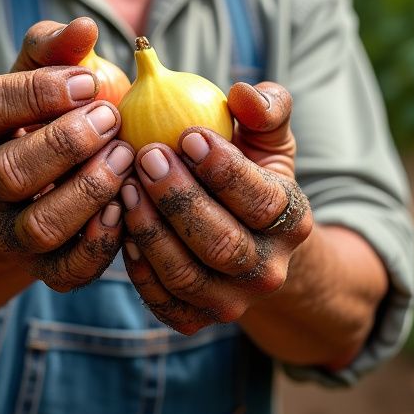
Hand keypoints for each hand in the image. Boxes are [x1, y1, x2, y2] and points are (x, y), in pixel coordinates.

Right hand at [0, 16, 133, 290]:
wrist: (28, 194)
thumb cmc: (43, 118)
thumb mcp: (41, 75)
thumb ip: (57, 48)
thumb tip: (85, 26)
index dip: (39, 92)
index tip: (89, 81)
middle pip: (11, 171)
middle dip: (67, 143)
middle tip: (113, 119)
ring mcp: (7, 231)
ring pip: (38, 226)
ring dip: (89, 191)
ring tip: (126, 158)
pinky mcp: (41, 269)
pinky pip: (67, 269)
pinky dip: (100, 242)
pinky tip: (127, 206)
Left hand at [121, 82, 310, 333]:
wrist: (250, 242)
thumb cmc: (252, 174)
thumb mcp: (267, 139)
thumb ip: (265, 110)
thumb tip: (244, 93)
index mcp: (292, 221)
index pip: (262, 200)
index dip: (223, 170)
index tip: (187, 135)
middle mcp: (268, 270)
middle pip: (222, 243)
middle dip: (180, 199)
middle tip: (146, 156)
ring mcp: (232, 302)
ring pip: (187, 276)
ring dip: (152, 230)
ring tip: (126, 186)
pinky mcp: (196, 320)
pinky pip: (163, 302)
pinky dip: (139, 269)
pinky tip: (121, 226)